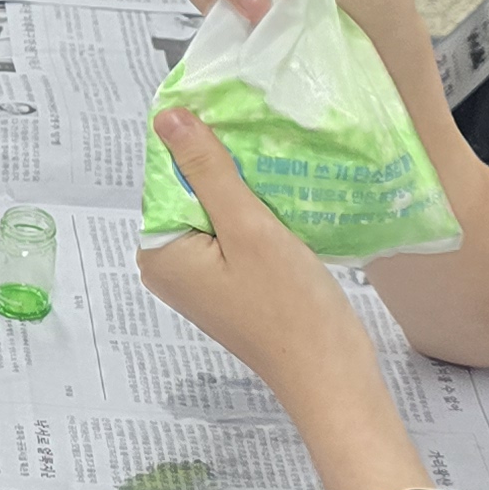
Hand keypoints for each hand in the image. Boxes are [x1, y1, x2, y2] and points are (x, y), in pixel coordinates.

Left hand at [135, 105, 377, 409]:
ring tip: (277, 163)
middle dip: (223, 167)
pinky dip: (254, 214)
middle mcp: (168, 266)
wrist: (329, 372)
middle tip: (264, 137)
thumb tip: (167, 118)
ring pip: (214, 210)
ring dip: (243, 189)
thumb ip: (207, 170)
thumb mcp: (248, 227)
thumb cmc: (290, 305)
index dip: (200, 146)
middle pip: (188, 192)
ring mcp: (197, 278)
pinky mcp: (226, 284)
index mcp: (159, 252)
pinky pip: (231, 233)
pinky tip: (282, 198)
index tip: (236, 119)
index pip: (166, 176)